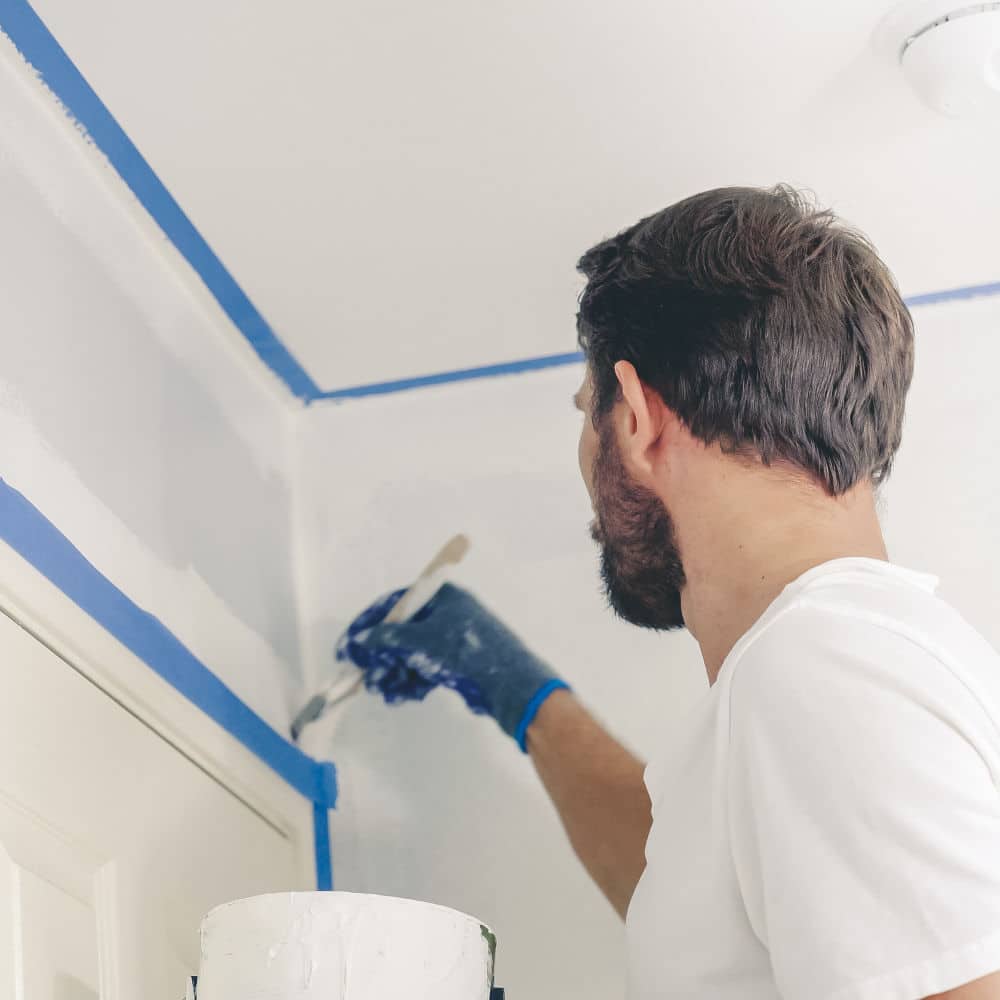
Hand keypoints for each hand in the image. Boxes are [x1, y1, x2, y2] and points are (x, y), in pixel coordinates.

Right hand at [337, 583, 568, 750]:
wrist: (511, 684)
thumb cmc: (466, 651)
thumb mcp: (423, 641)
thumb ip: (389, 638)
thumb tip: (362, 640)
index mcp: (440, 597)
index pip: (395, 604)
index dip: (369, 624)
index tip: (349, 645)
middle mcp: (445, 614)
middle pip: (401, 632)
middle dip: (382, 655)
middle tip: (365, 675)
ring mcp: (451, 639)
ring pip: (411, 654)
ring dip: (394, 672)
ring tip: (386, 691)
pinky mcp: (456, 663)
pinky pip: (424, 668)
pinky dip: (412, 681)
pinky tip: (404, 695)